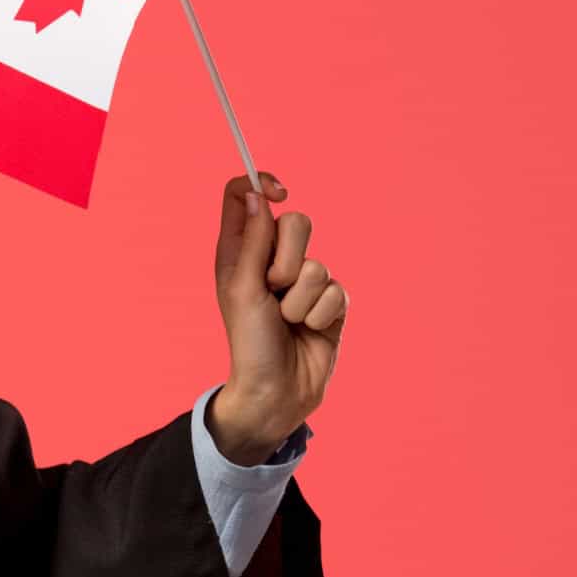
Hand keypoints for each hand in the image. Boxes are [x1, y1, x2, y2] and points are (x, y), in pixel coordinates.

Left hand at [207, 172, 348, 464]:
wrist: (278, 392)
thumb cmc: (250, 344)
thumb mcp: (242, 289)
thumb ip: (251, 242)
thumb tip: (256, 195)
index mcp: (239, 251)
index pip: (246, 196)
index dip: (262, 184)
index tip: (279, 193)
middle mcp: (272, 260)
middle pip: (296, 222)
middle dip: (287, 259)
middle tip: (273, 288)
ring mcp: (305, 281)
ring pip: (318, 262)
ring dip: (300, 300)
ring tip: (287, 321)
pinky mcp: (331, 303)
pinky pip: (337, 290)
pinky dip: (320, 314)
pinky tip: (309, 332)